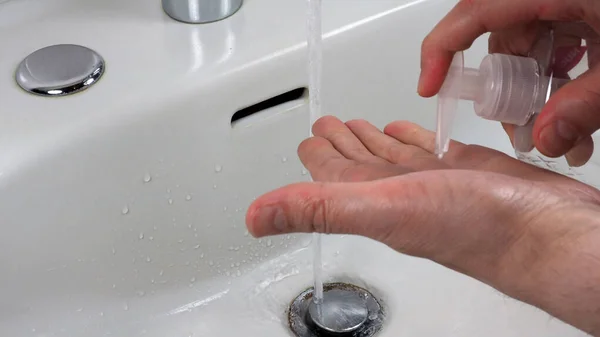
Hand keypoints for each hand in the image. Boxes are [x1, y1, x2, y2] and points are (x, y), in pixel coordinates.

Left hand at [246, 116, 599, 333]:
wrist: (541, 230)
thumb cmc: (471, 227)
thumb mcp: (380, 210)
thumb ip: (317, 208)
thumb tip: (256, 218)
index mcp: (371, 200)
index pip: (330, 176)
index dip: (315, 157)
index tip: (305, 140)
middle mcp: (397, 193)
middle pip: (358, 165)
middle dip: (340, 143)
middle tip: (327, 125)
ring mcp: (430, 183)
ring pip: (390, 158)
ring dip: (372, 142)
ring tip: (359, 127)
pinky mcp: (462, 173)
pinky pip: (427, 153)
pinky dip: (412, 141)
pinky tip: (408, 134)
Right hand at [418, 0, 599, 166]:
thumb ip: (588, 101)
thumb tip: (548, 138)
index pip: (475, 12)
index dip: (442, 50)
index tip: (429, 87)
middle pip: (503, 41)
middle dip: (511, 92)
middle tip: (529, 131)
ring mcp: (563, 0)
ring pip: (529, 45)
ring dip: (540, 89)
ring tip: (569, 128)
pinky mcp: (579, 6)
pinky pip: (553, 38)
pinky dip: (558, 73)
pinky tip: (579, 100)